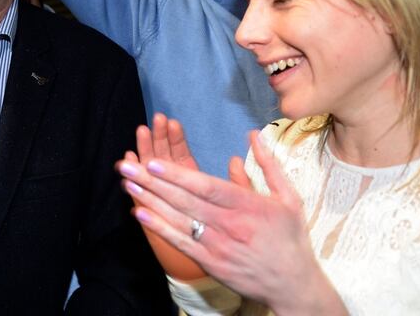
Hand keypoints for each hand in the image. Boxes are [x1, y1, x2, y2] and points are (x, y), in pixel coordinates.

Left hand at [119, 132, 342, 313]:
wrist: (292, 285)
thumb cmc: (290, 237)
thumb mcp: (288, 197)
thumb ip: (268, 165)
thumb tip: (252, 134)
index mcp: (248, 206)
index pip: (207, 187)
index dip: (178, 175)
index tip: (154, 162)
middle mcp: (229, 225)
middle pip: (184, 201)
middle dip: (152, 182)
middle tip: (127, 166)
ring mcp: (217, 245)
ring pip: (178, 219)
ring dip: (149, 201)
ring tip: (127, 184)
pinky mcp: (210, 263)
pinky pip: (180, 242)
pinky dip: (159, 228)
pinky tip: (140, 214)